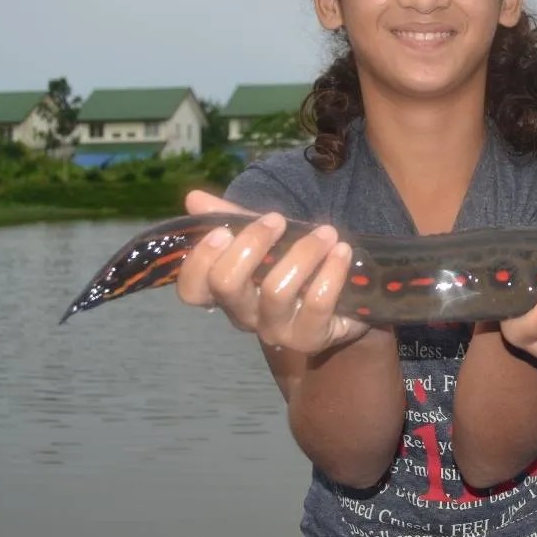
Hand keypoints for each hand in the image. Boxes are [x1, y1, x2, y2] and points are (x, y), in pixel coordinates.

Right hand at [175, 189, 371, 353]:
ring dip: (304, 252)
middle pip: (226, 284)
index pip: (192, 289)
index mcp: (226, 292)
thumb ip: (232, 219)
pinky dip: (332, 271)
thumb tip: (194, 198)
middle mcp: (245, 315)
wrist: (345, 294)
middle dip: (251, 243)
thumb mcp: (266, 238)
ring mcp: (276, 330)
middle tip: (278, 219)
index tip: (224, 231)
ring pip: (276, 291)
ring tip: (326, 233)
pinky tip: (341, 252)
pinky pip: (317, 303)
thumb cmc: (295, 264)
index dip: (200, 260)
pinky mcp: (310, 338)